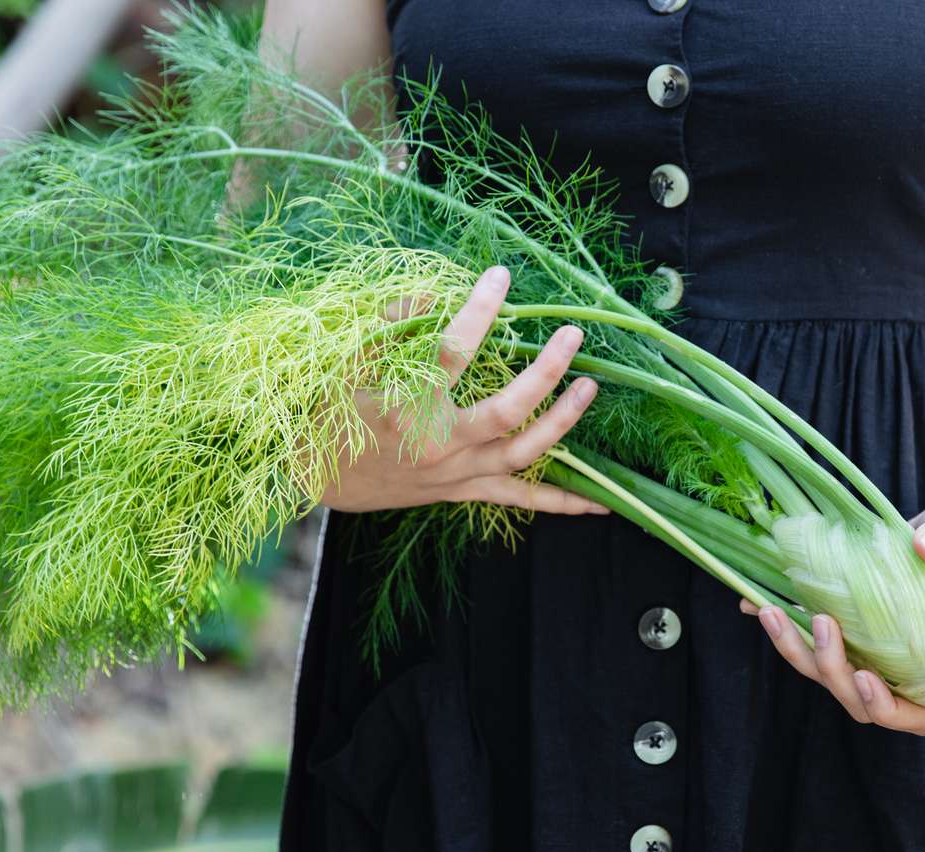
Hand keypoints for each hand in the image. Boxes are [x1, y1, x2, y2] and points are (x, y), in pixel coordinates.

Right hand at [318, 265, 607, 513]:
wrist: (322, 480)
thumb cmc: (332, 415)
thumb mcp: (345, 367)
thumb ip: (388, 332)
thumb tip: (429, 298)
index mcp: (407, 409)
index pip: (451, 352)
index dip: (479, 311)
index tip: (501, 276)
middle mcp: (440, 445)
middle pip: (506, 411)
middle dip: (545, 374)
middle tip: (573, 335)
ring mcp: (458, 473)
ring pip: (523, 454)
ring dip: (563, 423)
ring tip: (592, 389)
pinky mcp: (466, 491)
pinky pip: (522, 500)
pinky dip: (562, 502)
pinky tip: (602, 503)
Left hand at [738, 601, 924, 735]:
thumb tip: (924, 545)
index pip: (917, 715)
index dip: (888, 709)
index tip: (865, 677)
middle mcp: (902, 668)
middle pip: (859, 698)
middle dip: (832, 669)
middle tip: (821, 622)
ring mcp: (871, 653)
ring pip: (829, 674)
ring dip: (797, 652)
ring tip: (772, 613)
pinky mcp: (847, 632)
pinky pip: (812, 642)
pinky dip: (785, 629)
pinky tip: (754, 605)